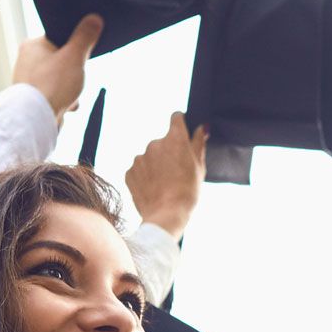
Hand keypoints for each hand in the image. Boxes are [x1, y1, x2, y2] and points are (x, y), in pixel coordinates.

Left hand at [10, 14, 101, 116]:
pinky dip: (64, 100)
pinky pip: (54, 94)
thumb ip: (85, 36)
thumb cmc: (52, 86)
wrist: (36, 119)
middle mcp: (26, 61)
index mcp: (32, 45)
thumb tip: (94, 19)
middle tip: (76, 76)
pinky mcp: (32, 98)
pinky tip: (67, 105)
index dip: (74, 47)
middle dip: (74, 72)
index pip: (59, 38)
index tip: (81, 55)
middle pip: (61, 60)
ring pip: (59, 79)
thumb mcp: (75, 56)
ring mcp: (28, 80)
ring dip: (70, 88)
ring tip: (70, 94)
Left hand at [125, 114, 206, 239]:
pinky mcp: (129, 171)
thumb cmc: (188, 191)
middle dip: (169, 151)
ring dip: (156, 164)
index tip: (182, 132)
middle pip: (163, 141)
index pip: (176, 117)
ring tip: (164, 183)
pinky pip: (139, 169)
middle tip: (176, 171)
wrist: (166, 215)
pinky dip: (146, 176)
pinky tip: (154, 188)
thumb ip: (198, 143)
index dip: (180, 123)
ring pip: (150, 156)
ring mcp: (140, 157)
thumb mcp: (199, 167)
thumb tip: (201, 127)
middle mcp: (155, 143)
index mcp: (175, 138)